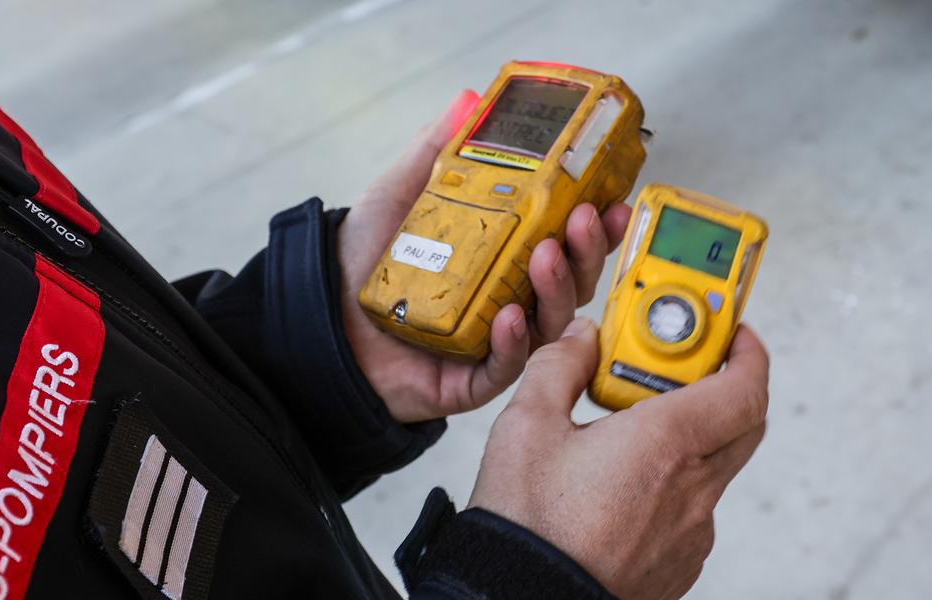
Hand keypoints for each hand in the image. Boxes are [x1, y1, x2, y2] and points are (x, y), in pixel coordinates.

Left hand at [337, 91, 631, 422]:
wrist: (319, 317)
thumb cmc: (364, 262)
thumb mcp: (400, 194)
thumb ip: (437, 151)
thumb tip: (469, 99)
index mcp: (505, 257)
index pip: (566, 240)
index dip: (596, 223)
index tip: (612, 197)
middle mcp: (509, 298)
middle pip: (572, 280)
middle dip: (587, 250)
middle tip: (583, 218)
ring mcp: (494, 341)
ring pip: (550, 322)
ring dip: (558, 288)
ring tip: (546, 255)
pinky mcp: (470, 380)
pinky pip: (505, 366)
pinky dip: (514, 343)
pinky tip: (512, 317)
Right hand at [469, 318, 769, 599]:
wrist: (523, 599)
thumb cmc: (528, 524)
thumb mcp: (527, 425)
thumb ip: (559, 366)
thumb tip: (580, 338)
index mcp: (666, 443)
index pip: (745, 387)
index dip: (748, 353)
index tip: (732, 334)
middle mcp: (693, 489)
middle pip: (744, 425)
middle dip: (725, 388)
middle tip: (681, 372)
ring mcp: (691, 532)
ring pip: (713, 469)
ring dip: (691, 441)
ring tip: (631, 433)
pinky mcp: (679, 564)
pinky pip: (692, 511)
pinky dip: (672, 484)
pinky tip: (621, 485)